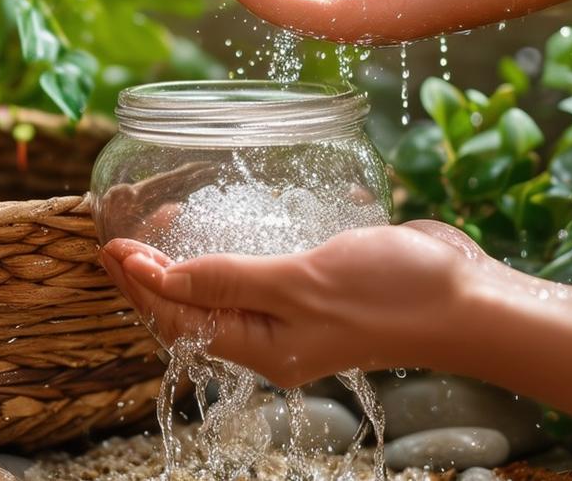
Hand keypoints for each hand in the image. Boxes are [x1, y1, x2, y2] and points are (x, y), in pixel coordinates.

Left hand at [99, 220, 491, 387]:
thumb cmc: (386, 295)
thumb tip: (162, 279)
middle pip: (193, 308)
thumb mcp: (298, 284)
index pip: (178, 318)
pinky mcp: (316, 285)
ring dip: (189, 259)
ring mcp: (295, 312)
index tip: (110, 245)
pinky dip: (232, 250)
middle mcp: (271, 335)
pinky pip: (258, 272)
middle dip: (153, 273)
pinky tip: (225, 225)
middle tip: (123, 231)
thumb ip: (229, 281)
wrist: (462, 295)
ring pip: (223, 289)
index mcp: (261, 347)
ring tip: (162, 224)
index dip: (140, 284)